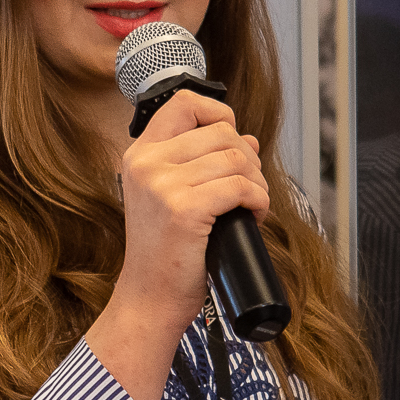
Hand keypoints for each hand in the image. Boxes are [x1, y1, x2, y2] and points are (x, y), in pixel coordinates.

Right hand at [86, 89, 268, 399]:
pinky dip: (258, 201)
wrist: (150, 297)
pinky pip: (241, 187)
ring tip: (251, 205)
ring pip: (237, 158)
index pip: (184, 102)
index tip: (232, 138)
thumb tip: (248, 140)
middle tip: (248, 187)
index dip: (218, 112)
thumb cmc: (165, 252)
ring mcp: (163, 185)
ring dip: (257, 182)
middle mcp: (147, 164)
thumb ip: (203, 163)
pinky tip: (252, 216)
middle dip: (248, 158)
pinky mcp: (184, 210)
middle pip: (221, 131)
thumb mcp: (174, 197)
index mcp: (140, 155)